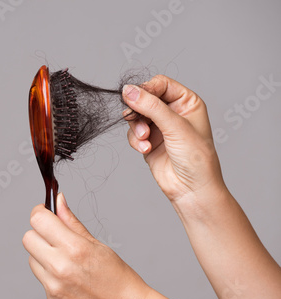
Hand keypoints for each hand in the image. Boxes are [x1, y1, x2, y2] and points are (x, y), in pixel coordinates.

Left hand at [22, 193, 149, 298]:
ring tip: (66, 261)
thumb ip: (72, 222)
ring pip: (31, 259)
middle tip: (55, 237)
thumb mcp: (97, 244)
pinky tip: (69, 279)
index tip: (44, 213)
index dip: (40, 213)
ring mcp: (54, 286)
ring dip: (42, 255)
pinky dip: (50, 275)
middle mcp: (60, 267)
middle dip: (39, 233)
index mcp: (74, 248)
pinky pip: (41, 279)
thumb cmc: (118, 277)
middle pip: (28, 238)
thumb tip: (59, 201)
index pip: (38, 221)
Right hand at [122, 75, 225, 202]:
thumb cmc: (196, 158)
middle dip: (138, 111)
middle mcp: (173, 112)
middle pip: (145, 99)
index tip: (135, 97)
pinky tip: (145, 149)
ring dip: (137, 128)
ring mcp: (160, 127)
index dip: (146, 89)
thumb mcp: (175, 127)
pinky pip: (133, 133)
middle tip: (133, 118)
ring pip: (136, 116)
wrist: (191, 189)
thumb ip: (150, 106)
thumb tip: (128, 90)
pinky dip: (136, 141)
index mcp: (187, 102)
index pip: (160, 85)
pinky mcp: (149, 141)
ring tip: (144, 139)